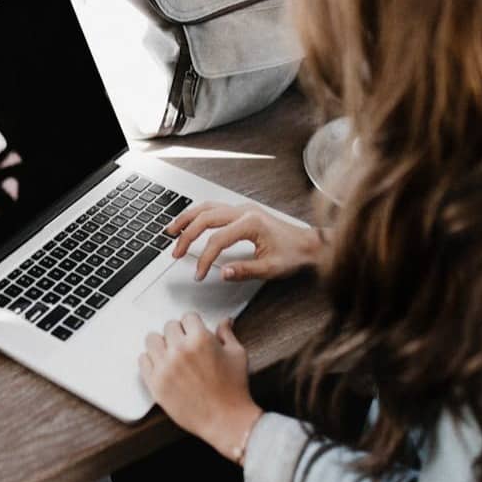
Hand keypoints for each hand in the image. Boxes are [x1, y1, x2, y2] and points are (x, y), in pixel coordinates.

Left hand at [139, 313, 262, 462]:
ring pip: (152, 340)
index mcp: (200, 339)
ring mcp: (165, 367)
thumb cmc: (234, 390)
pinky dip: (151, 361)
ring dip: (162, 344)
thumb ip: (226, 334)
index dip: (193, 325)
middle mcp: (180, 350)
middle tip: (185, 345)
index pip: (187, 317)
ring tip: (171, 354)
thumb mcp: (237, 355)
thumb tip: (225, 322)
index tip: (194, 332)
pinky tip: (162, 366)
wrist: (226, 420)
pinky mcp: (155, 383)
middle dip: (178, 334)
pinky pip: (143, 360)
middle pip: (169, 327)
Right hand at [167, 201, 324, 282]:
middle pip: (206, 218)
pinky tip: (189, 222)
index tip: (199, 274)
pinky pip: (214, 208)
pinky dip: (198, 215)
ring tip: (171, 231)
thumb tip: (223, 273)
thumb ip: (245, 270)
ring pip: (207, 207)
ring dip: (187, 218)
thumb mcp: (271, 268)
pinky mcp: (242, 211)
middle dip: (187, 236)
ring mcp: (243, 208)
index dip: (205, 258)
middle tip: (176, 252)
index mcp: (251, 223)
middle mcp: (244, 211)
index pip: (217, 240)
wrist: (309, 244)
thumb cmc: (294, 254)